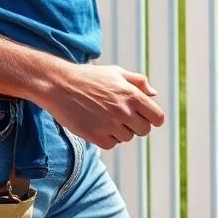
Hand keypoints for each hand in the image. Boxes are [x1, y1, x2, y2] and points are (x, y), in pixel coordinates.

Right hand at [40, 63, 164, 149]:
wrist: (60, 85)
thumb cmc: (90, 77)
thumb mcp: (116, 73)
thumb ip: (138, 82)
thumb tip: (154, 94)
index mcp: (132, 95)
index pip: (157, 118)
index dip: (152, 119)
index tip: (144, 117)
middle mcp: (124, 111)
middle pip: (144, 130)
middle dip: (136, 125)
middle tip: (121, 117)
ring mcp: (110, 124)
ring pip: (128, 138)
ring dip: (120, 131)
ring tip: (105, 117)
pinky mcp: (96, 136)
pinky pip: (112, 144)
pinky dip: (107, 138)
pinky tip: (98, 125)